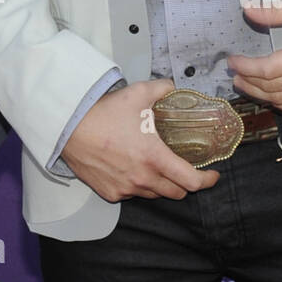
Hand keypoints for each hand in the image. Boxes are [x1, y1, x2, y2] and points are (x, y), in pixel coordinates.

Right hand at [60, 79, 219, 202]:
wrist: (69, 128)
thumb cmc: (104, 112)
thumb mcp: (137, 94)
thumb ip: (162, 89)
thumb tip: (174, 87)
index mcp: (155, 158)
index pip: (192, 182)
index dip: (207, 180)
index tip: (212, 175)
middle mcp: (143, 179)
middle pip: (176, 193)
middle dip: (186, 183)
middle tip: (184, 168)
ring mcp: (126, 189)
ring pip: (154, 194)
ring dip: (161, 184)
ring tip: (157, 166)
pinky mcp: (111, 193)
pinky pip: (132, 194)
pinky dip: (138, 185)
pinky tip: (132, 168)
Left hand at [229, 0, 281, 115]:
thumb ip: (276, 11)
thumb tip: (246, 9)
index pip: (271, 69)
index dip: (247, 67)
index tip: (231, 61)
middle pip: (275, 88)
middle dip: (249, 82)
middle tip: (234, 74)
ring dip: (262, 96)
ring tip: (245, 84)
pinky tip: (269, 96)